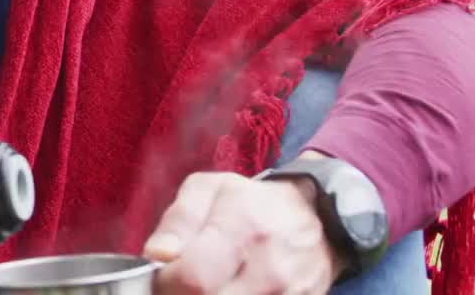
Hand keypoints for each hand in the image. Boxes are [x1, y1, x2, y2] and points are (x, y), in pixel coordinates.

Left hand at [144, 168, 340, 293]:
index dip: (166, 283)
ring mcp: (289, 293)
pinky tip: (228, 288)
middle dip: (183, 294)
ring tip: (206, 283)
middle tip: (182, 282)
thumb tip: (157, 256)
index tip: (163, 275)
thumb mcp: (208, 190)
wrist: (317, 217)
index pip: (193, 278)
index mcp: (243, 224)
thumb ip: (178, 221)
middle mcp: (270, 265)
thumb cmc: (253, 202)